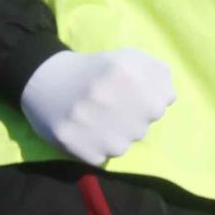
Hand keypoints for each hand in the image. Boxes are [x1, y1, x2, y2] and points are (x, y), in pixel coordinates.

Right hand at [19, 48, 173, 166]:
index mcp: (125, 73)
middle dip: (132, 118)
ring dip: (116, 135)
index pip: (161, 103)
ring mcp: (96, 128)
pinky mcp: (82, 149)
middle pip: (143, 126)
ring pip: (125, 144)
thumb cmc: (93, 69)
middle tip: (110, 107)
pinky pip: (104, 157)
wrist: (44, 81)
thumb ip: (156, 72)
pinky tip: (86, 131)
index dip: (149, 101)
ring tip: (97, 119)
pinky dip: (98, 147)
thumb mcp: (126, 58)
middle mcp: (112, 100)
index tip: (131, 97)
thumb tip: (169, 98)